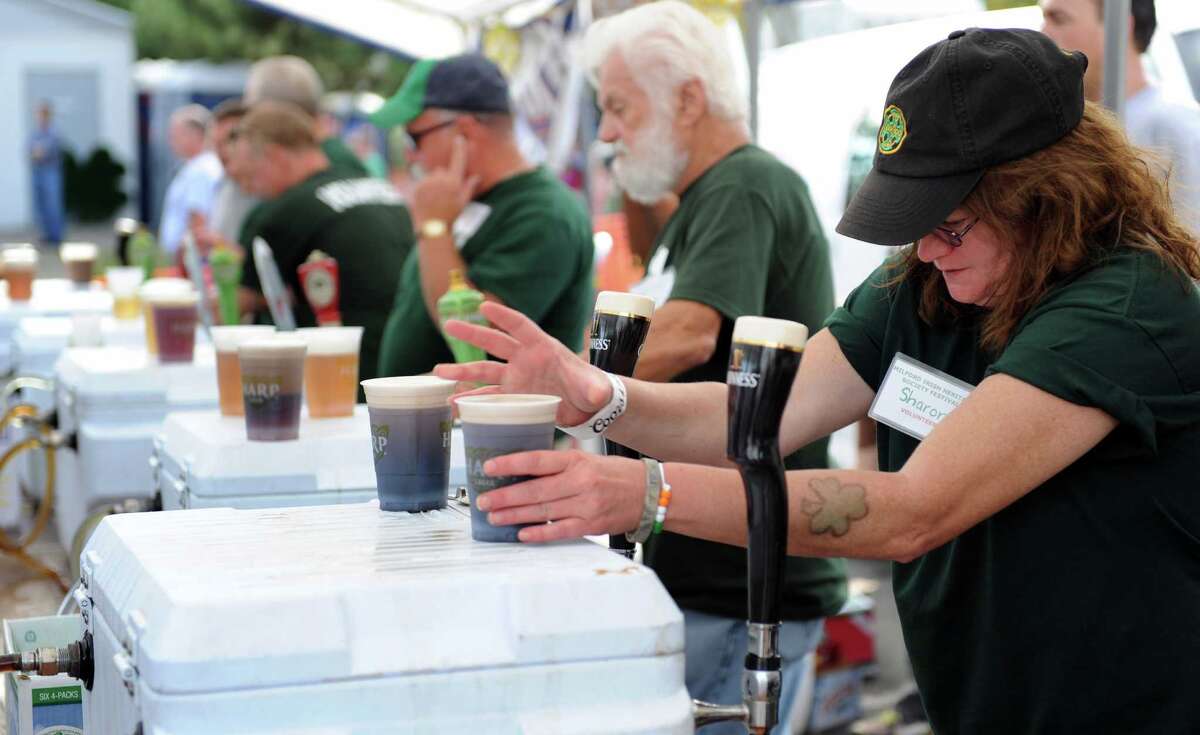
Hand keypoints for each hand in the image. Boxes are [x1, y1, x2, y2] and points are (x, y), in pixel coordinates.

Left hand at [411, 135, 479, 229]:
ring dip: (433, 183)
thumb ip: (469, 187)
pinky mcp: (416, 186)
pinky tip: (426, 200)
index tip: (459, 139)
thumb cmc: (451, 216)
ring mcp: (427, 182)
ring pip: (431, 176)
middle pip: (442, 170)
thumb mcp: (463, 202)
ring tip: (434, 200)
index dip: (459, 148)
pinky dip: (424, 188)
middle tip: (445, 195)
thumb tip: (476, 176)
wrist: (433, 228)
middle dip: (443, 178)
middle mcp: (440, 179)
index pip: (458, 160)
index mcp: (454, 182)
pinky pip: (422, 182)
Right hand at [434, 301, 612, 426]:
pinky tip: (454, 404)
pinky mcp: (513, 396)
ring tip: (439, 372)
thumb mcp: (594, 387)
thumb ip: (594, 387)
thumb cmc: (591, 388)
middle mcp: (525, 359)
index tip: (484, 306)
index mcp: (543, 347)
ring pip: (485, 371)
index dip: (504, 316)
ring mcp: (516, 377)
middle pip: (494, 342)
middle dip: (472, 333)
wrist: (586, 407)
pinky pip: (488, 397)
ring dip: (463, 371)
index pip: (521, 326)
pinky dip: (471, 400)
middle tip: (449, 325)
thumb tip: (598, 393)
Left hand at [474, 450, 643, 542]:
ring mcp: (586, 505)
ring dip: (515, 515)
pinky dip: (539, 533)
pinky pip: (560, 530)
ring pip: (543, 511)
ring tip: (495, 517)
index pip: (537, 460)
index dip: (511, 464)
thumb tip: (523, 471)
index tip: (489, 467)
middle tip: (483, 500)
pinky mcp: (592, 525)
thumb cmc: (615, 474)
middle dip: (505, 496)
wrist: (650, 492)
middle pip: (535, 489)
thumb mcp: (587, 460)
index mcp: (576, 461)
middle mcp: (580, 482)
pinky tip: (522, 534)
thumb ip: (559, 465)